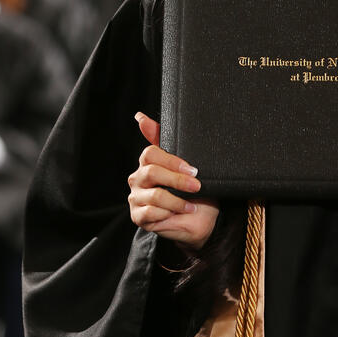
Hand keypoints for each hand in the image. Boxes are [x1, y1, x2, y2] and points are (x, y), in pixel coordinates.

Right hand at [128, 112, 219, 250]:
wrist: (200, 219)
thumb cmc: (194, 190)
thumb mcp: (187, 164)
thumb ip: (168, 141)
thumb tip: (141, 117)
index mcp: (149, 163)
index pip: (150, 153)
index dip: (172, 161)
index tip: (191, 169)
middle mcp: (139, 178)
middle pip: (151, 172)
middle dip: (177, 180)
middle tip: (196, 185)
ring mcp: (136, 197)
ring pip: (154, 195)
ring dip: (177, 200)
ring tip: (191, 204)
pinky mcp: (138, 216)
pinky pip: (151, 212)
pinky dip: (169, 213)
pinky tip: (178, 213)